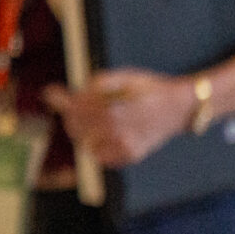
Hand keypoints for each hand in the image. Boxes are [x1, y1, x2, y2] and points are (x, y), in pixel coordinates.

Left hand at [41, 69, 194, 167]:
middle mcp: (119, 131)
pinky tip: (102, 133)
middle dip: (70, 116)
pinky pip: (101, 157)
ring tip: (89, 120)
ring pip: (85, 144)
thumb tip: (56, 91)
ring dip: (81, 132)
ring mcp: (125, 146)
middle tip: (72, 107)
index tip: (55, 94)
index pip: (76, 110)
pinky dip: (96, 146)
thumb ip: (91, 84)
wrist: (178, 107)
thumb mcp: (123, 77)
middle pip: (77, 128)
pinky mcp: (130, 156)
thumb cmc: (148, 88)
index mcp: (115, 109)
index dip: (63, 102)